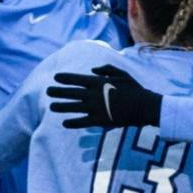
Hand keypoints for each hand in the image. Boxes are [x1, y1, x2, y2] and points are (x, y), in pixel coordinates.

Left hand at [47, 64, 161, 129]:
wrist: (143, 106)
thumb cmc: (134, 89)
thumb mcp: (122, 74)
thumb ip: (106, 69)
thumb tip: (93, 70)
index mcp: (98, 82)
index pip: (77, 79)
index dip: (65, 78)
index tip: (55, 77)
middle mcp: (93, 95)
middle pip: (71, 93)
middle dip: (58, 92)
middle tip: (48, 91)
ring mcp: (95, 108)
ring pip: (73, 107)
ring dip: (61, 107)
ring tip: (51, 107)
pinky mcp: (99, 120)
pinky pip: (82, 122)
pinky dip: (73, 123)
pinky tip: (65, 123)